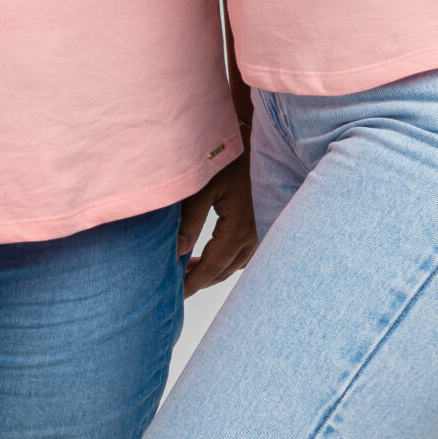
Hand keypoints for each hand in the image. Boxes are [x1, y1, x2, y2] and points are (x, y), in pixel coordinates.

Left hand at [178, 156, 257, 295]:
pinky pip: (243, 254)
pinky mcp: (261, 227)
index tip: (176, 294)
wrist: (258, 144)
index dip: (192, 283)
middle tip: (176, 284)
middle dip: (199, 280)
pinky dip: (224, 261)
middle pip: (223, 271)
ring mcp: (261, 234)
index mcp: (238, 231)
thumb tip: (177, 252)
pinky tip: (207, 256)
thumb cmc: (228, 161)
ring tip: (186, 270)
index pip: (211, 268)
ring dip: (211, 271)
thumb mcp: (203, 188)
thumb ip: (190, 221)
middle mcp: (254, 238)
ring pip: (234, 265)